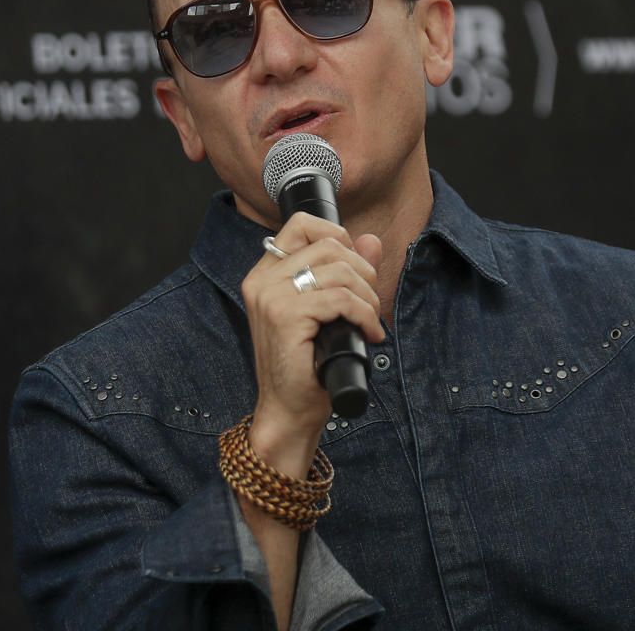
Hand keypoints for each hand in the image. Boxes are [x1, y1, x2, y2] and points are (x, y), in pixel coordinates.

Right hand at [241, 215, 385, 472]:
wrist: (289, 410)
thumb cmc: (306, 365)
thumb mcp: (328, 310)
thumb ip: (347, 271)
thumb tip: (371, 240)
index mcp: (265, 274)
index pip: (301, 224)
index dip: (338, 236)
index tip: (355, 268)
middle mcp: (262, 280)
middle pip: (329, 245)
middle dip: (363, 271)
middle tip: (370, 303)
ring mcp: (270, 297)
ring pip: (339, 270)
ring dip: (368, 296)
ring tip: (370, 320)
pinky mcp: (285, 317)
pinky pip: (341, 298)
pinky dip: (365, 314)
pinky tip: (369, 333)